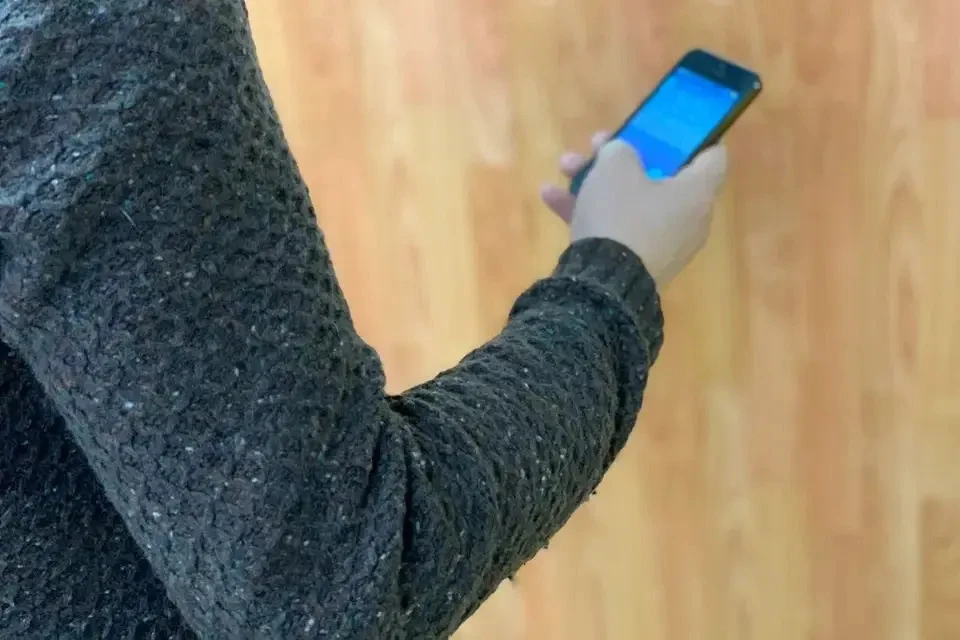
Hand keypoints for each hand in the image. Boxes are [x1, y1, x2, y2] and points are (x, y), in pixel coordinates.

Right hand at [541, 134, 726, 287]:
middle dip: (623, 158)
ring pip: (632, 202)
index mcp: (696, 191)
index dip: (693, 137)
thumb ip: (620, 149)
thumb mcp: (615, 167)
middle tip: (595, 144)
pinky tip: (550, 199)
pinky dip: (592, 212)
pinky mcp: (638, 263)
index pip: (713, 155)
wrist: (604, 285)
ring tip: (563, 168)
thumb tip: (621, 156)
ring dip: (597, 182)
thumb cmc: (622, 215)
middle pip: (660, 177)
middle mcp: (688, 219)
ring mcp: (662, 244)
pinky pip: (618, 229)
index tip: (667, 128)